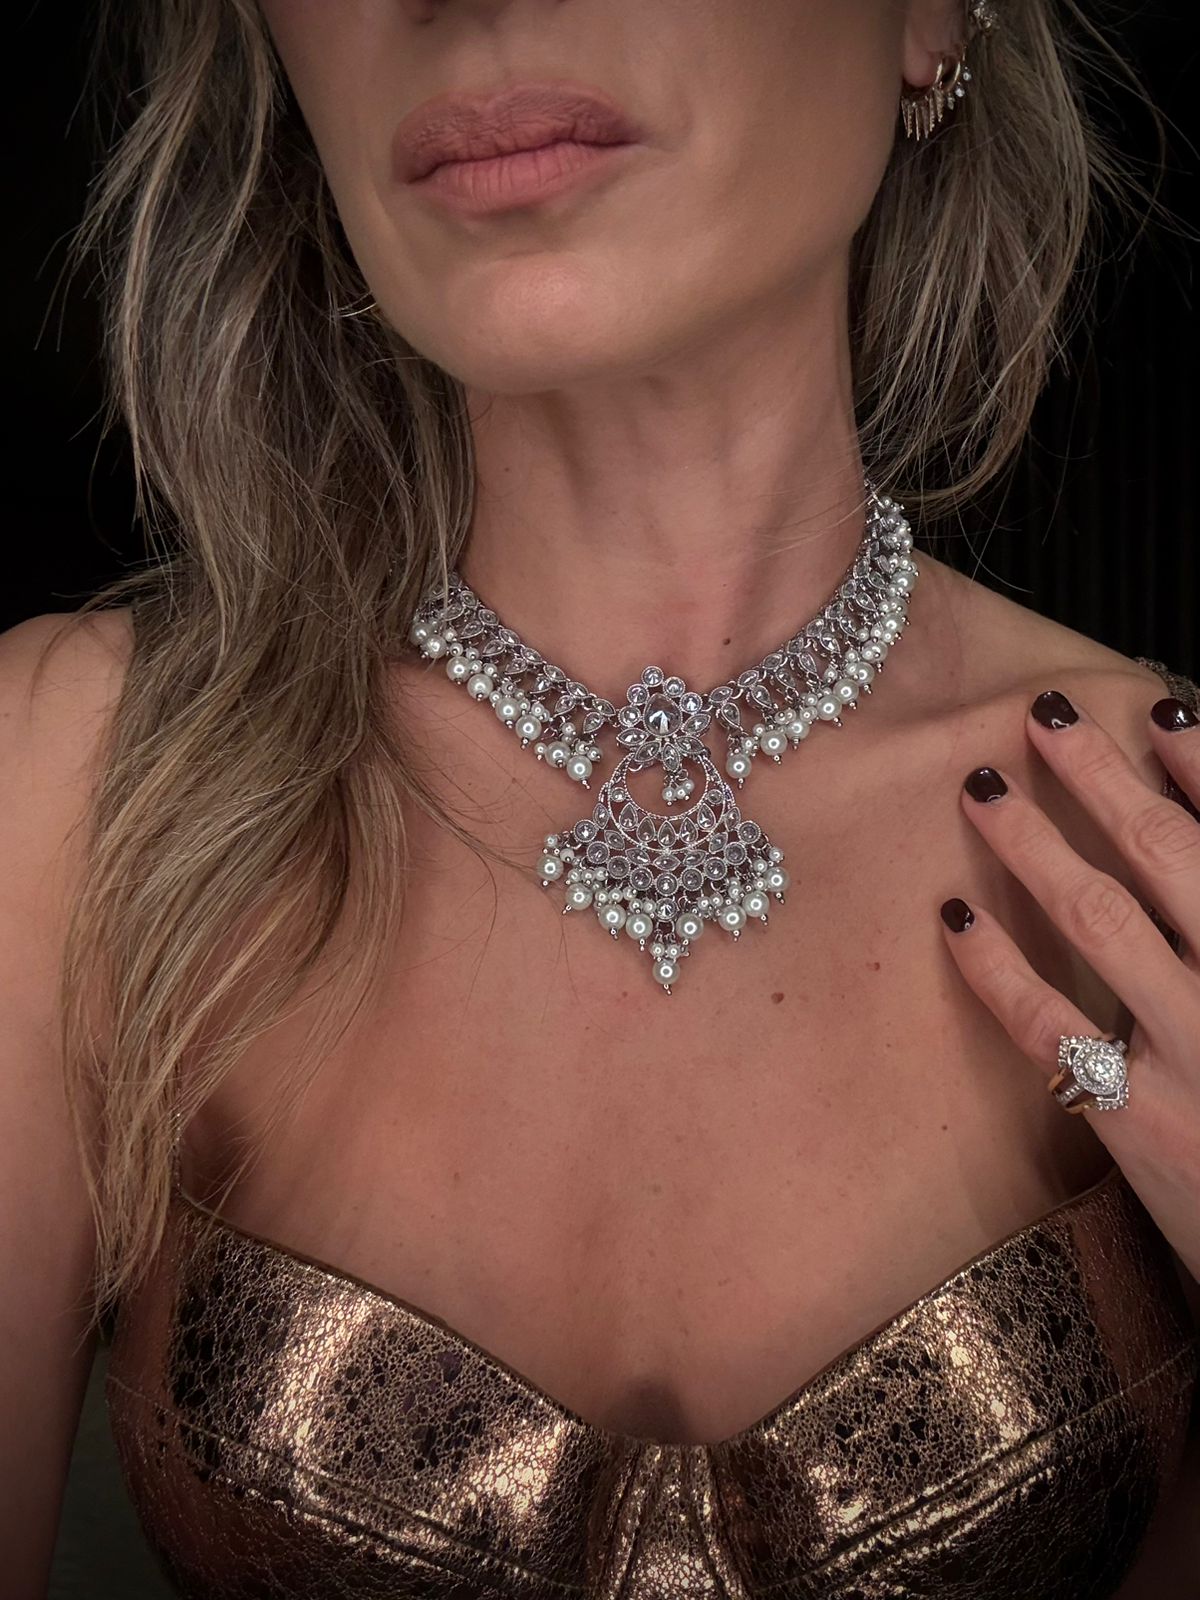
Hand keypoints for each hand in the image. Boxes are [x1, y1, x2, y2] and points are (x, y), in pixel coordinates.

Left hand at [937, 687, 1199, 1282]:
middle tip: (1043, 714)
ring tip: (982, 789)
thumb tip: (1181, 840)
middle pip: (1169, 854)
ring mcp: (1194, 1050)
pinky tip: (952, 917)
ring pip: (1099, 920)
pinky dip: (996, 967)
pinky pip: (1047, 1025)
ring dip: (1035, 844)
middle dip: (1103, 776)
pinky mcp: (1139, 1118)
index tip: (1158, 706)